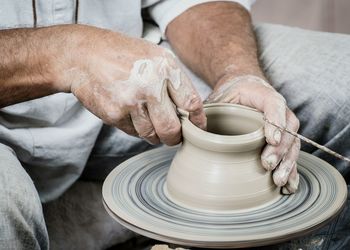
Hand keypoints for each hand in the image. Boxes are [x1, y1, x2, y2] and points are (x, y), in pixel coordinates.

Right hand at [51, 25, 205, 144]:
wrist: (84, 55)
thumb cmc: (123, 56)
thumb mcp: (155, 57)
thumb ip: (175, 82)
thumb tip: (191, 111)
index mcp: (166, 68)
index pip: (192, 104)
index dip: (197, 122)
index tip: (197, 130)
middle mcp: (151, 85)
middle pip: (173, 129)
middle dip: (175, 138)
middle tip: (173, 137)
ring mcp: (132, 101)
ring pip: (152, 135)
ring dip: (154, 135)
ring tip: (148, 121)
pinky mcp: (115, 114)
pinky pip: (133, 133)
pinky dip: (135, 129)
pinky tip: (129, 114)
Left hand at [205, 75, 299, 193]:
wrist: (242, 89)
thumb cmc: (229, 95)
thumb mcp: (217, 98)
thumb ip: (207, 111)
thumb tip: (189, 128)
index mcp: (262, 95)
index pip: (274, 104)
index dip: (275, 121)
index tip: (270, 139)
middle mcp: (278, 109)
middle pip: (287, 128)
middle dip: (280, 149)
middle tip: (267, 165)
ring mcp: (283, 125)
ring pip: (293, 143)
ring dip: (287, 163)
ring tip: (278, 181)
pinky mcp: (282, 139)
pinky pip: (291, 154)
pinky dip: (291, 170)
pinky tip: (288, 186)